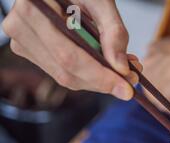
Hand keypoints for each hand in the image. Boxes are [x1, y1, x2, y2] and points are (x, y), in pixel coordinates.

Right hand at [2, 0, 141, 99]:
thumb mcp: (100, 0)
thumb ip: (113, 32)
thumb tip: (122, 69)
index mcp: (32, 8)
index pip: (69, 56)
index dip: (100, 76)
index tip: (127, 88)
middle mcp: (20, 28)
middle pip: (67, 72)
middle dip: (103, 81)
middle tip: (132, 80)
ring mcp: (22, 42)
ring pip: (66, 77)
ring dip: (98, 80)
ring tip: (124, 67)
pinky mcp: (30, 52)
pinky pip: (63, 72)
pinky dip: (89, 74)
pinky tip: (106, 64)